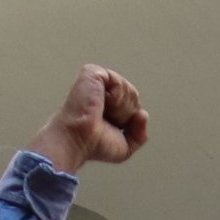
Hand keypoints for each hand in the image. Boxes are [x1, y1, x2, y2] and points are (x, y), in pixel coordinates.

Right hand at [29, 64, 149, 173]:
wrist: (77, 141)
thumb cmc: (92, 145)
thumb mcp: (124, 147)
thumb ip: (140, 134)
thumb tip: (142, 114)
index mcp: (106, 104)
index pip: (134, 105)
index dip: (129, 120)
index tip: (110, 128)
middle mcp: (101, 90)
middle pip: (134, 97)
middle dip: (126, 114)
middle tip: (105, 120)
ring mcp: (97, 80)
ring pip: (130, 91)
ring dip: (121, 109)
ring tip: (101, 113)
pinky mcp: (92, 73)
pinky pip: (119, 83)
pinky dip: (115, 98)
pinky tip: (100, 103)